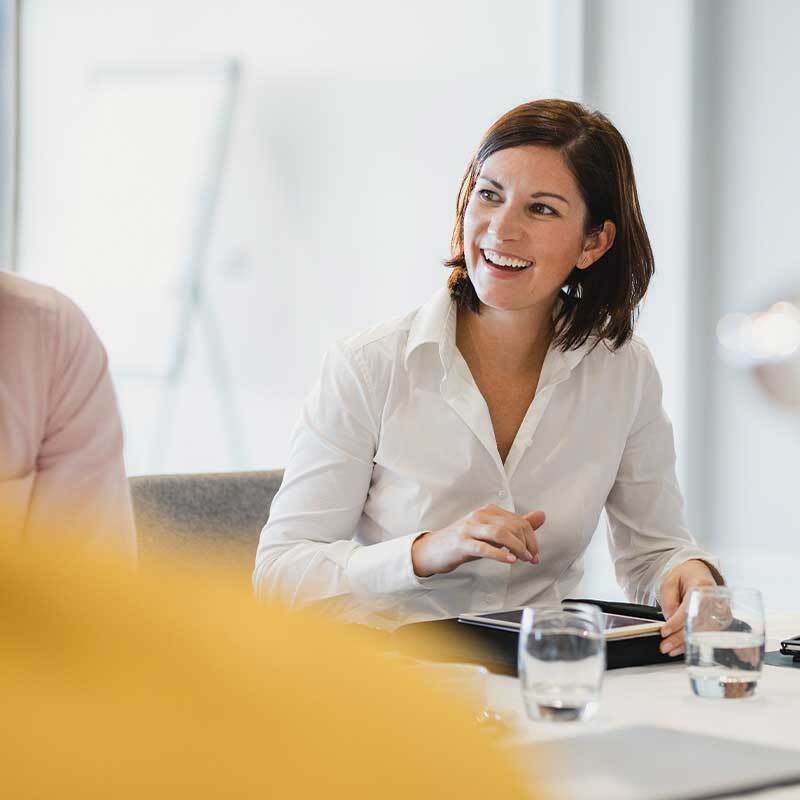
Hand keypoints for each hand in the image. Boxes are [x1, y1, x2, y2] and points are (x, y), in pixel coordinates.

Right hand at [411, 504, 545, 577]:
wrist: (434, 549)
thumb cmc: (464, 541)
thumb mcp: (491, 532)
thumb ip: (516, 525)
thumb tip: (541, 515)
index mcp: (488, 511)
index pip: (518, 521)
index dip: (532, 538)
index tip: (535, 554)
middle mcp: (480, 516)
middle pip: (512, 526)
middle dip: (527, 544)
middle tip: (532, 559)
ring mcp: (469, 528)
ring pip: (500, 533)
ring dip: (517, 548)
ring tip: (523, 559)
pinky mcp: (462, 543)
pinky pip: (484, 547)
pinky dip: (499, 554)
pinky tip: (509, 560)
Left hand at [659, 560, 719, 656]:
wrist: (700, 572)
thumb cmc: (685, 576)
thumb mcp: (669, 582)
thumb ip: (669, 601)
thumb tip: (670, 621)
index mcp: (701, 586)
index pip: (688, 608)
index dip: (675, 623)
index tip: (664, 632)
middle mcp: (714, 599)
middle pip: (697, 624)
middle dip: (680, 638)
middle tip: (666, 646)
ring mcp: (719, 610)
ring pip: (703, 633)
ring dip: (686, 644)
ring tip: (671, 649)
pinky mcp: (720, 619)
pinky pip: (707, 634)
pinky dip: (694, 642)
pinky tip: (682, 648)